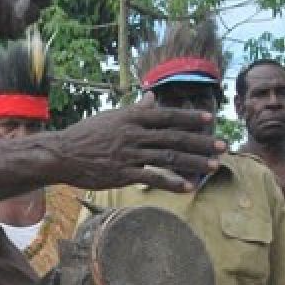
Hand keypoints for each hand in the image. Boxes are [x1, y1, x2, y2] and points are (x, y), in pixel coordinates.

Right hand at [52, 94, 226, 192]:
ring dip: (194, 162)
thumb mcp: (112, 117)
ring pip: (168, 157)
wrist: (62, 154)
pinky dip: (172, 182)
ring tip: (214, 166)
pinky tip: (188, 187)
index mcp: (132, 118)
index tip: (210, 121)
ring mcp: (129, 154)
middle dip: (201, 142)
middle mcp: (133, 134)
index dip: (190, 118)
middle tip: (223, 146)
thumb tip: (152, 97)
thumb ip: (136, 109)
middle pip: (174, 137)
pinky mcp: (123, 174)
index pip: (167, 116)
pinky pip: (152, 178)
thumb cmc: (86, 135)